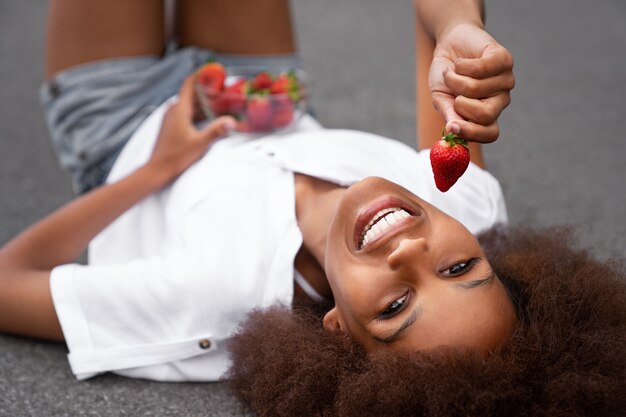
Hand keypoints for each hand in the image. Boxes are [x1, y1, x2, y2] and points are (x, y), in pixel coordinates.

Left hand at [148, 75, 236, 181]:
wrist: (157, 169)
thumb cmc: (175, 156)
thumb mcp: (199, 144)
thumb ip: (216, 131)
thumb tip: (231, 122)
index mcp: (179, 110)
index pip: (189, 84)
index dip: (200, 74)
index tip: (212, 70)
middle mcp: (173, 110)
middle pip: (192, 94)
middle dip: (207, 91)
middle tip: (223, 90)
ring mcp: (171, 118)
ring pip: (189, 105)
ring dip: (203, 103)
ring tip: (219, 104)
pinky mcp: (171, 126)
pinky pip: (186, 113)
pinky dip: (197, 113)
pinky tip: (208, 119)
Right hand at [430, 23, 514, 142]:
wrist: (449, 43)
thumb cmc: (446, 75)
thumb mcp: (441, 97)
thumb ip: (448, 113)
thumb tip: (452, 129)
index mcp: (486, 115)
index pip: (490, 134)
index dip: (472, 133)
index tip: (451, 127)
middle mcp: (500, 100)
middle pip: (487, 115)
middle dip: (462, 105)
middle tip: (452, 95)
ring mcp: (505, 80)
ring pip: (477, 89)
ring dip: (455, 80)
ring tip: (451, 73)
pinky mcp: (504, 59)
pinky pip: (481, 68)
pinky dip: (462, 66)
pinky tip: (461, 62)